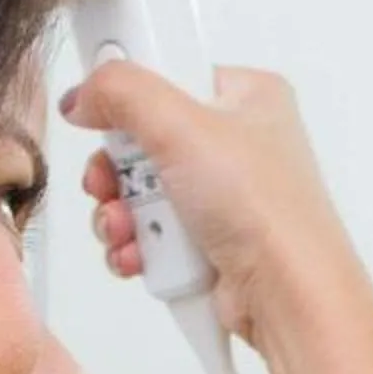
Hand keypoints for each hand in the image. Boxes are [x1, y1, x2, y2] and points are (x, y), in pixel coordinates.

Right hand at [62, 63, 360, 340]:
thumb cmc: (265, 210)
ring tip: (127, 228)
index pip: (169, 76)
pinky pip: (151, 236)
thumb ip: (123, 92)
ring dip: (120, 214)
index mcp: (247, 98)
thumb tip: (85, 94)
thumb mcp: (183, 125)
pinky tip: (138, 256)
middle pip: (144, 140)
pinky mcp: (209, 243)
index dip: (128, 97)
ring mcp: (224, 198)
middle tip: (111, 181)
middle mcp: (238, 145)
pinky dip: (135, 248)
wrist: (287, 297)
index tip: (99, 113)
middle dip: (115, 170)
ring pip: (141, 192)